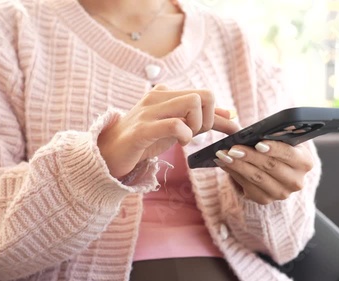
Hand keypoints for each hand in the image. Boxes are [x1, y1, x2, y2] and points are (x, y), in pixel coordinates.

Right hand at [97, 84, 240, 178]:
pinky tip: (180, 142)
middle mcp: (158, 96)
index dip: (220, 114)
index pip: (205, 95)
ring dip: (198, 125)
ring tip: (186, 137)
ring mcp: (149, 111)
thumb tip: (231, 115)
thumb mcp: (176, 127)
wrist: (107, 154)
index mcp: (166, 93)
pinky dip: (185, 134)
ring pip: (192, 103)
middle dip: (211, 119)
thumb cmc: (144, 139)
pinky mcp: (142, 129)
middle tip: (198, 134)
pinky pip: (175, 124)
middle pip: (204, 95)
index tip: (227, 130)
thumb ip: (202, 120)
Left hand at [214, 140, 313, 204]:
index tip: (258, 143)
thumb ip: (274, 135)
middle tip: (232, 148)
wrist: (275, 168)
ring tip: (223, 154)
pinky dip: (233, 173)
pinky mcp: (265, 200)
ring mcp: (281, 193)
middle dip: (249, 156)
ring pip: (256, 177)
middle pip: (270, 166)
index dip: (274, 149)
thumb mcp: (281, 139)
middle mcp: (296, 181)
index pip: (290, 154)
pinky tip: (223, 163)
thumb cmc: (277, 147)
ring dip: (237, 165)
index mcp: (305, 162)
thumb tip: (254, 131)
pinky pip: (247, 186)